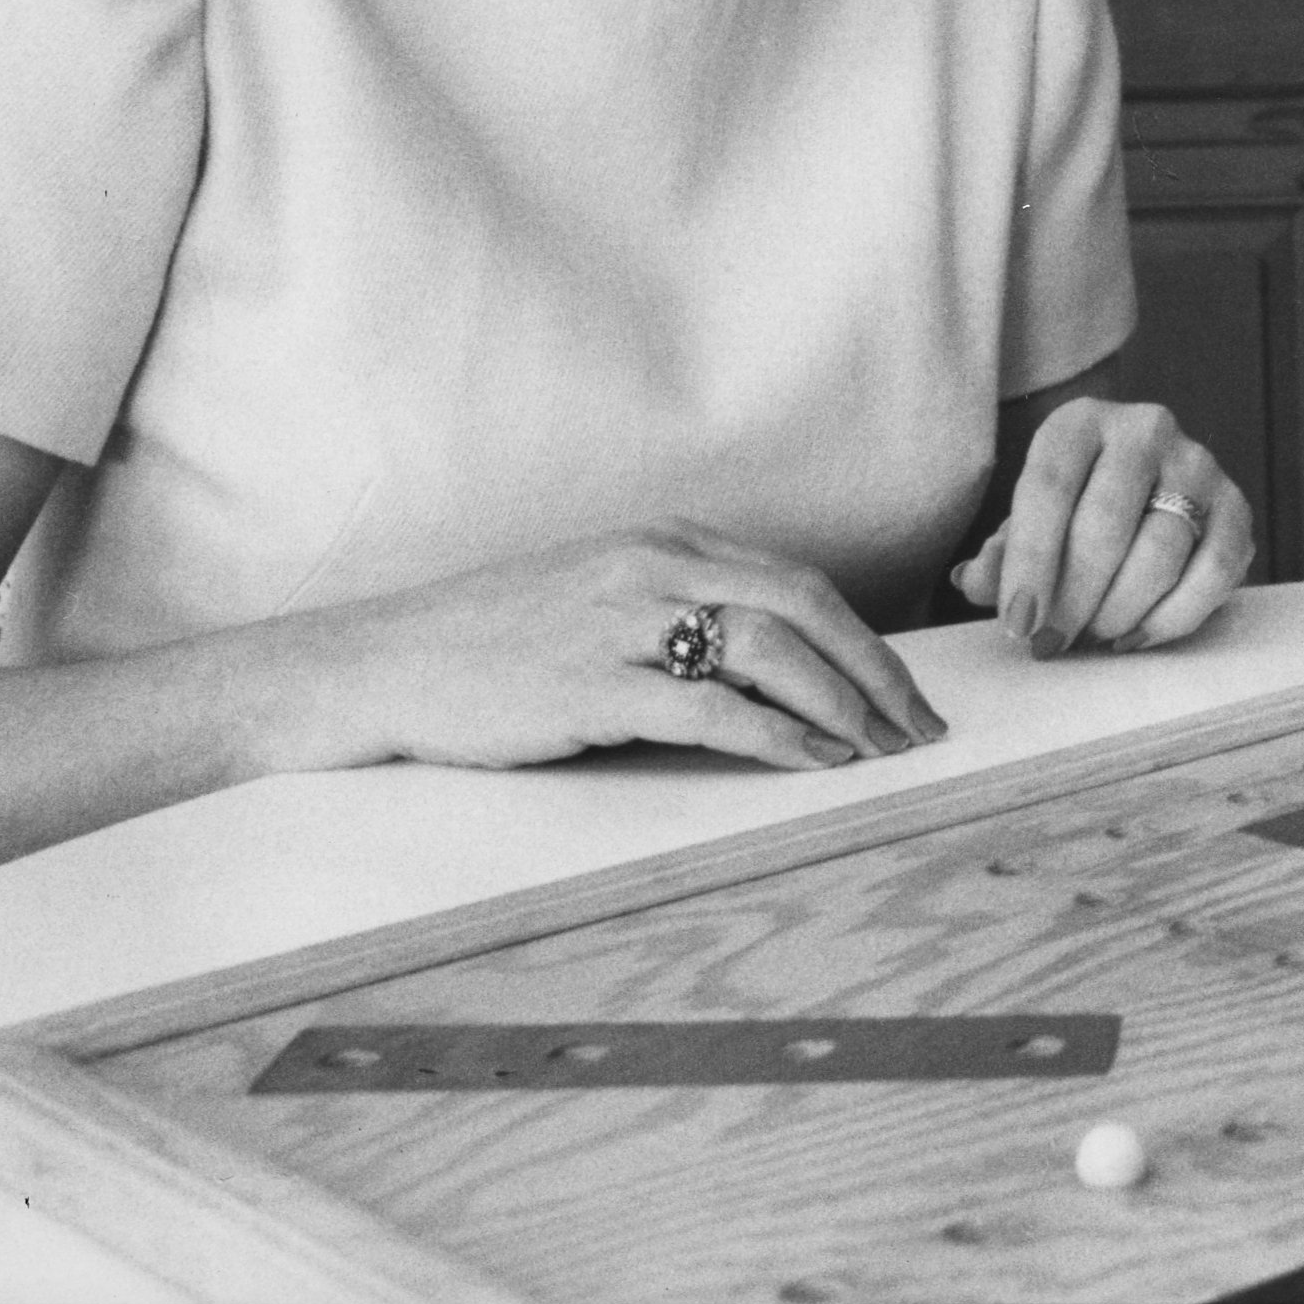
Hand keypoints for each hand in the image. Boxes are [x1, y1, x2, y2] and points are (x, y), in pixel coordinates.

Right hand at [288, 526, 947, 775]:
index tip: (903, 687)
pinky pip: (711, 706)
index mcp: (664, 542)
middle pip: (805, 606)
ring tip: (879, 750)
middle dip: (875, 669)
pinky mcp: (591, 684)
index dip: (863, 637)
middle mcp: (652, 567)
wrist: (384, 664)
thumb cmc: (494, 643)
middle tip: (920, 726)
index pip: (797, 582)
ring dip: (841, 704)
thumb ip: (680, 610)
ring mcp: (621, 622)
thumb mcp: (599, 596)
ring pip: (771, 648)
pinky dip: (777, 735)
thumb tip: (776, 662)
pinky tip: (812, 762)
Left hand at [952, 395, 1252, 657]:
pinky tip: (1134, 636)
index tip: (1017, 623)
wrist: (1141, 487)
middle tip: (1051, 643)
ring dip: (1119, 611)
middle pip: (1106, 524)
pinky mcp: (1237, 508)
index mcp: (1080, 422)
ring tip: (1089, 638)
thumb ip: (999, 555)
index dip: (1029, 562)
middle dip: (1073, 598)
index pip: (1048, 488)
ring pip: (1161, 551)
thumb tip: (975, 582)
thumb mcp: (1026, 521)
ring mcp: (1199, 465)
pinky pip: (1213, 573)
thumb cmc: (1070, 511)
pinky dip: (1171, 618)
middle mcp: (1146, 430)